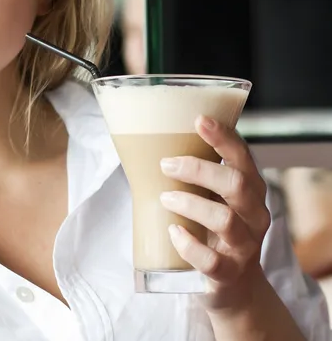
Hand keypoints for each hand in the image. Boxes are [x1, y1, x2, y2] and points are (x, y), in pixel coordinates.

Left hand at [160, 116, 270, 311]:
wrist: (234, 285)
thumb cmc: (214, 227)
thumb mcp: (213, 196)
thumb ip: (197, 173)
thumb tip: (150, 140)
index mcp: (250, 189)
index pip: (243, 157)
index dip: (223, 137)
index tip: (199, 120)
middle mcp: (254, 214)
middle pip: (235, 184)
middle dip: (198, 169)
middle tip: (166, 165)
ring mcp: (245, 246)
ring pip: (225, 219)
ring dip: (190, 203)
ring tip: (165, 198)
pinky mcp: (229, 274)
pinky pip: (211, 260)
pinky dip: (189, 244)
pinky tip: (173, 231)